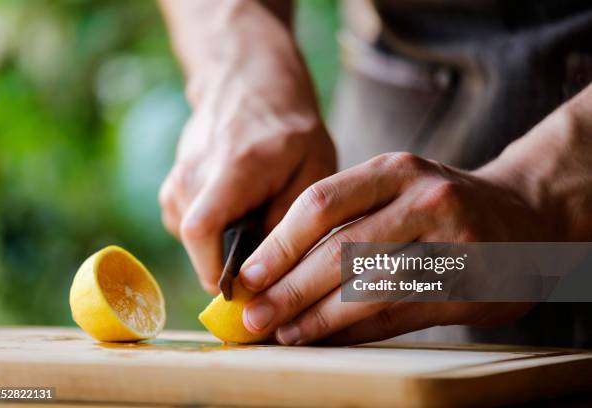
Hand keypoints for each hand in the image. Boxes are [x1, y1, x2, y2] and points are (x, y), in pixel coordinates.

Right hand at [159, 68, 335, 293]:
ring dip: (222, 247)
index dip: (216, 272)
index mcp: (232, 169)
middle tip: (265, 259)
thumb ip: (289, 222)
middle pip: (196, 245)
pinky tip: (238, 212)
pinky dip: (213, 234)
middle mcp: (193, 174)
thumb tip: (264, 275)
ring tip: (255, 223)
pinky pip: (189, 229)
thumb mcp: (311, 171)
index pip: (201, 230)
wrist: (249, 88)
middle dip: (228, 265)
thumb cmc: (290, 132)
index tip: (247, 291)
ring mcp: (177, 179)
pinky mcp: (173, 187)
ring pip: (192, 242)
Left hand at [238, 152, 549, 344]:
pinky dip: (355, 331)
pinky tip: (326, 338)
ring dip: (319, 316)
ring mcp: (452, 242)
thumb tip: (275, 272)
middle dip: (290, 288)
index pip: (321, 203)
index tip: (247, 276)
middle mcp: (424, 198)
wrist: (522, 215)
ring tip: (283, 333)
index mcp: (395, 169)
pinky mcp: (469, 286)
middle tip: (253, 316)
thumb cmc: (438, 205)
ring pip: (369, 287)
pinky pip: (398, 314)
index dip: (279, 244)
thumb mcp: (396, 189)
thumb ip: (344, 221)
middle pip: (341, 249)